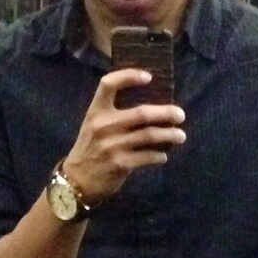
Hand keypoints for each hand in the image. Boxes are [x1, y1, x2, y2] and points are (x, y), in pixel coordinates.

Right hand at [62, 67, 185, 206]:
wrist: (76, 181)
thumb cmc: (90, 149)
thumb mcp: (94, 126)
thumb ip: (113, 115)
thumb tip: (149, 109)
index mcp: (96, 111)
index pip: (109, 84)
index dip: (129, 76)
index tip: (149, 77)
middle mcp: (104, 125)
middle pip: (141, 113)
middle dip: (165, 113)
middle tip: (180, 115)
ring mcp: (113, 145)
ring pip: (149, 135)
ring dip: (169, 135)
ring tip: (181, 136)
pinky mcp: (120, 164)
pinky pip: (147, 156)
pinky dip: (159, 156)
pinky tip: (163, 156)